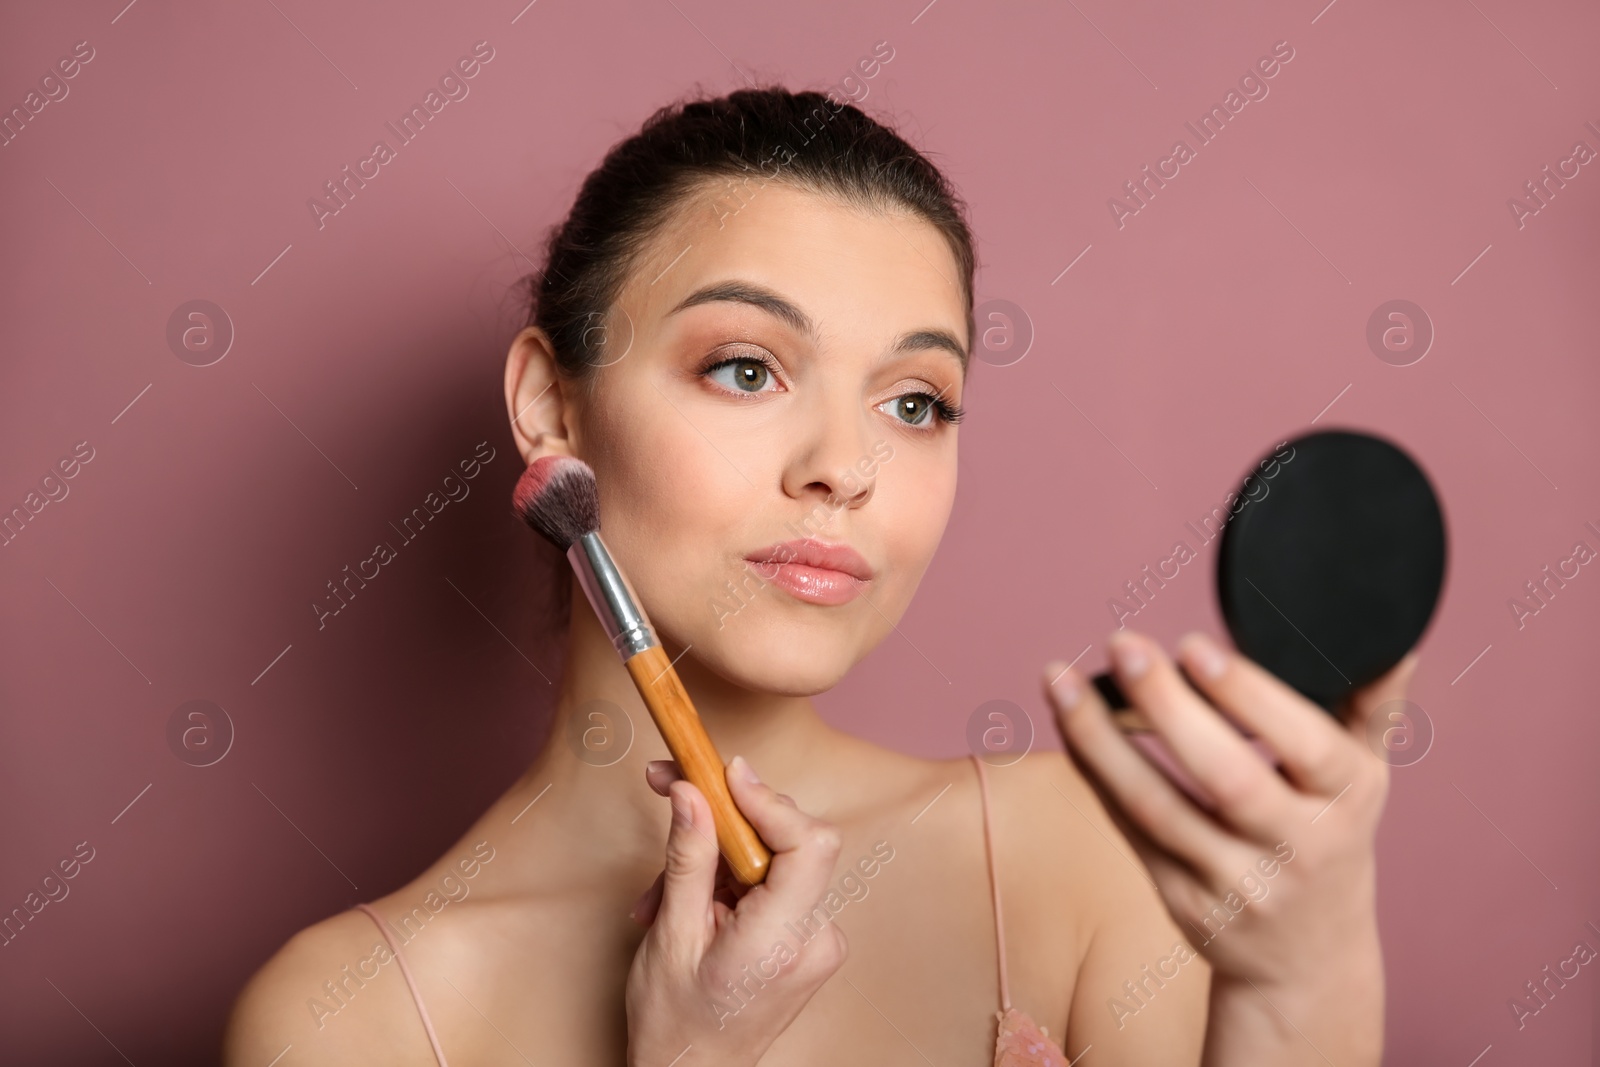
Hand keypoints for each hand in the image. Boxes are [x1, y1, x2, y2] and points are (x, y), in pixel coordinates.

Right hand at [624, 755, 846, 1066]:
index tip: (723, 773)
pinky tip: (687, 902)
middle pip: (791, 841)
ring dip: (716, 858)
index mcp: (783, 942)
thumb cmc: (678, 1023)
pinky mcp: (806, 939)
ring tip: (660, 893)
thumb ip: (688, 858)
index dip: (768, 800)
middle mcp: (814, 938)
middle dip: (727, 819)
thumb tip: (691, 791)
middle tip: (670, 789)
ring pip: (773, 858)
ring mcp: (816, 940)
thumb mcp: (671, 935)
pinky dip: (729, 881)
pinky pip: (773, 882)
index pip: (808, 844)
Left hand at [1043, 629, 1419, 1065]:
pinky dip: (1094, 771)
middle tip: (1123, 646)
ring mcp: (1237, 882)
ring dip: (1100, 740)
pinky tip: (1068, 722)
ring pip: (1158, 807)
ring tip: (1061, 679)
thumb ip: (1372, 705)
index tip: (1194, 647)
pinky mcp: (1183, 901)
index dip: (1248, 696)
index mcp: (1347, 799)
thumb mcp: (1363, 778)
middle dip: (1168, 707)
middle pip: (1227, 777)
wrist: (1307, 961)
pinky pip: (1129, 827)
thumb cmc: (1329, 839)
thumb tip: (1394, 636)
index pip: (1305, 744)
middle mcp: (1297, 847)